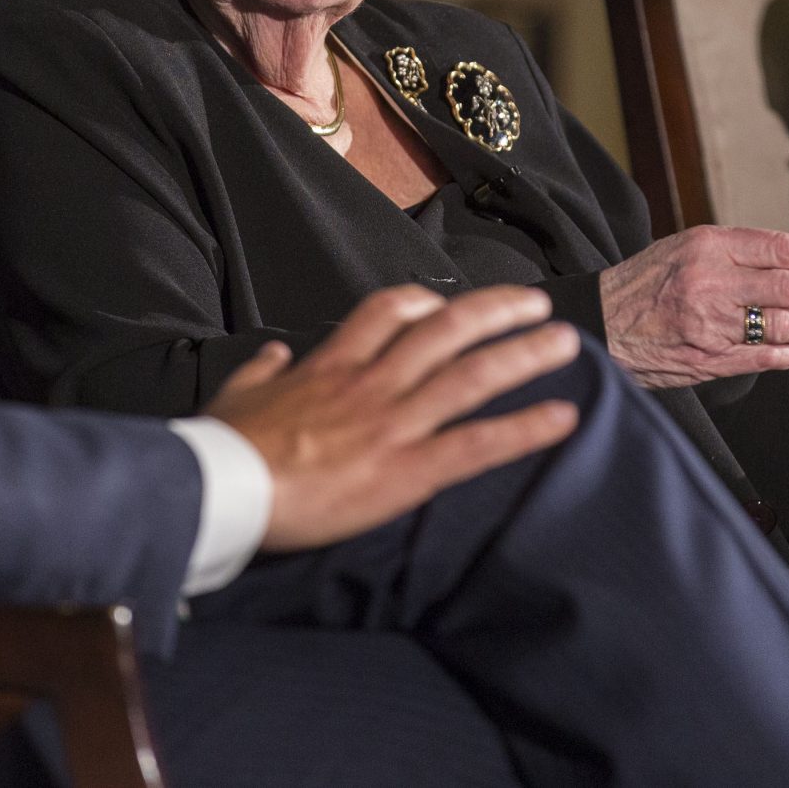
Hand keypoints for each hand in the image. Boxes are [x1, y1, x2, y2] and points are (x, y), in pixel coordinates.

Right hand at [205, 284, 582, 552]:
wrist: (221, 487)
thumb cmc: (224, 447)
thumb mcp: (236, 394)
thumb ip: (264, 371)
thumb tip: (276, 354)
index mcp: (332, 366)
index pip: (386, 312)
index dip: (424, 301)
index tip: (447, 302)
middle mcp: (372, 384)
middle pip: (446, 331)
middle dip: (497, 312)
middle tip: (538, 304)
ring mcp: (392, 423)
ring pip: (471, 376)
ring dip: (524, 355)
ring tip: (566, 343)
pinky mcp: (405, 470)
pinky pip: (476, 444)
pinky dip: (523, 429)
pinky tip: (562, 420)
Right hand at [595, 226, 788, 388]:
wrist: (603, 320)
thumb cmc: (647, 281)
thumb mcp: (686, 246)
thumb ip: (735, 250)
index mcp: (708, 245)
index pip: (784, 249)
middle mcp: (711, 281)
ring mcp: (710, 322)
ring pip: (783, 324)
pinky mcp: (709, 358)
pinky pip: (766, 357)